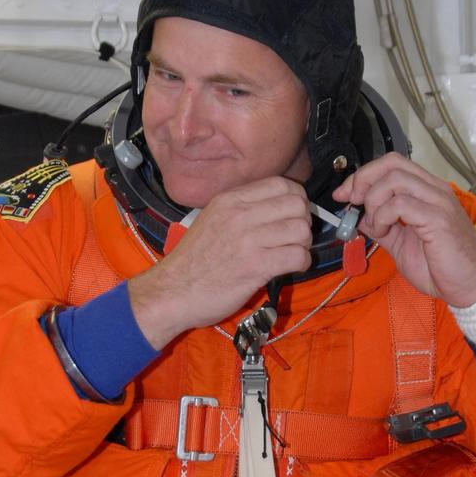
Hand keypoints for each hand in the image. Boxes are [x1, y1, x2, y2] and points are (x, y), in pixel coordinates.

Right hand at [128, 177, 311, 348]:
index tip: (293, 215)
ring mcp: (248, 240)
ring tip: (293, 254)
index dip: (297, 199)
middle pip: (297, 205)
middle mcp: (240, 214)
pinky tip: (292, 268)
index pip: (281, 184)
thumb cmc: (193, 261)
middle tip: (296, 238)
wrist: (171, 291)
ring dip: (304, 244)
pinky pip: (297, 256)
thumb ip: (241, 210)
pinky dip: (302, 263)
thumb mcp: (212, 220)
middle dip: (304, 222)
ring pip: (301, 230)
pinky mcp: (255, 266)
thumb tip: (276, 208)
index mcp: (230, 200)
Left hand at [333, 153, 475, 307]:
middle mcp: (434, 190)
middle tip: (353, 204)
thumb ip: (381, 226)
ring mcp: (438, 202)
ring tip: (376, 227)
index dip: (363, 175)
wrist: (470, 287)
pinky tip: (384, 233)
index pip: (392, 164)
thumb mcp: (400, 243)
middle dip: (362, 181)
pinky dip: (382, 217)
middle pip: (391, 164)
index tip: (344, 195)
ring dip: (374, 202)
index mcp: (426, 191)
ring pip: (394, 180)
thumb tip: (359, 216)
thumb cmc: (441, 267)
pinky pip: (400, 204)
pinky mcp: (438, 218)